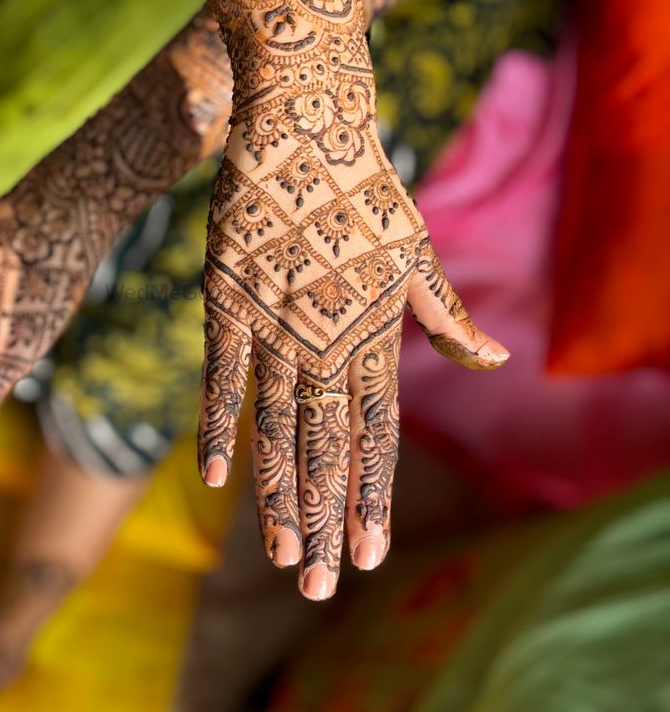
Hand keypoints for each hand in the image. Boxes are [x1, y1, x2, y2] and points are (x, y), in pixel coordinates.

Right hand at [199, 71, 507, 600]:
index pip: (374, 437)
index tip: (366, 554)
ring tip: (280, 554)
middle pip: (324, 448)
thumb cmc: (367, 193)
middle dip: (322, 521)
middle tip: (317, 585)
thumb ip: (447, 317)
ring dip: (276, 495)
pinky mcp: (226, 301)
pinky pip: (219, 377)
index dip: (369, 498)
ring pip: (274, 427)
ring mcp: (271, 323)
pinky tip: (215, 479)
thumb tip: (496, 362)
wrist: (304, 126)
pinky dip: (216, 427)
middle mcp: (323, 339)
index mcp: (372, 334)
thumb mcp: (418, 254)